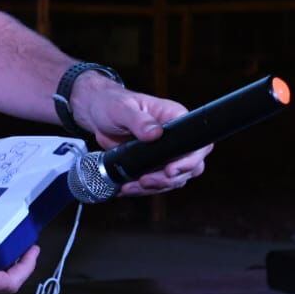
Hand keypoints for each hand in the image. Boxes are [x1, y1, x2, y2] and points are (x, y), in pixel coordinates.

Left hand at [69, 75, 210, 195]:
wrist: (96, 115)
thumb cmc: (111, 104)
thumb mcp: (122, 109)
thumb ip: (138, 120)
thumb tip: (155, 133)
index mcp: (175, 118)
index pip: (197, 142)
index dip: (190, 160)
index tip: (170, 170)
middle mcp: (176, 137)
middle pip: (190, 166)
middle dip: (170, 179)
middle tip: (146, 181)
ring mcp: (166, 152)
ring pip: (174, 178)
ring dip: (155, 187)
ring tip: (133, 186)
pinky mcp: (153, 164)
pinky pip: (157, 182)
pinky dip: (143, 189)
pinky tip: (127, 188)